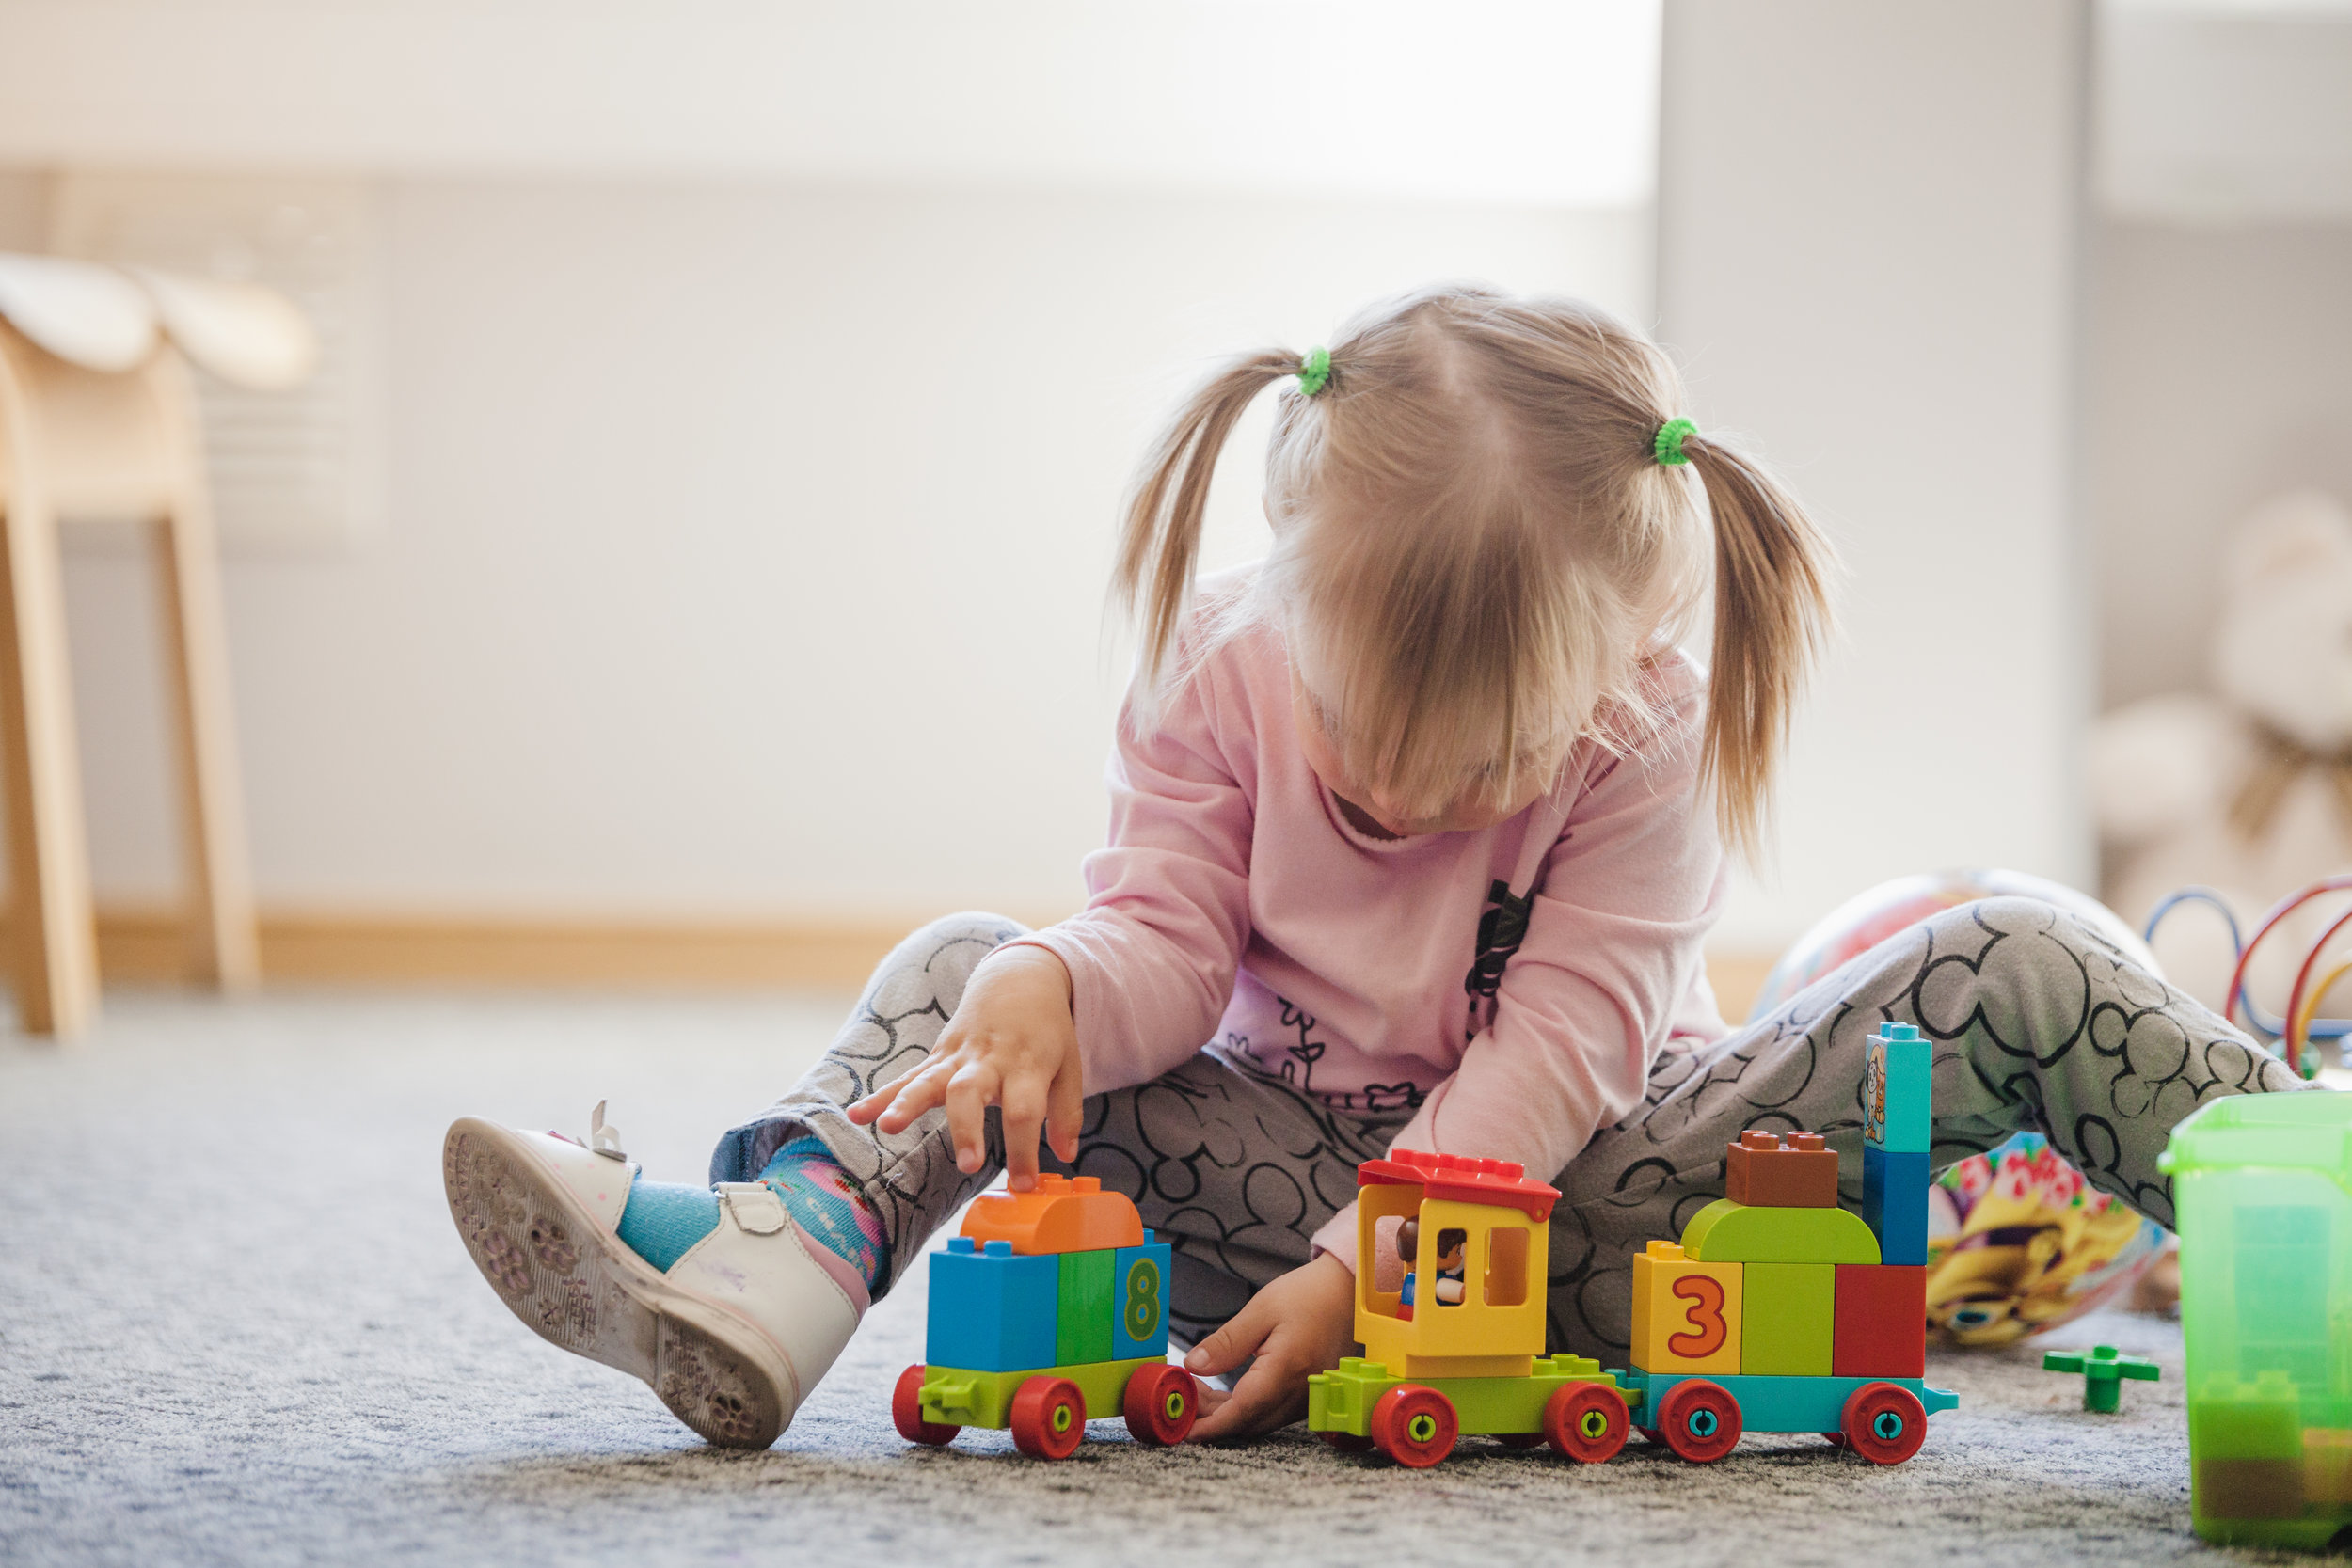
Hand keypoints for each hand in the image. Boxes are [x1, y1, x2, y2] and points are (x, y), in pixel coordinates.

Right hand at [844, 944, 1080, 1190]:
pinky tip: (857, 1115)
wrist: (1018, 981)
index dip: (1024, 1149)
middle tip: (968, 1164)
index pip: (1024, 1110)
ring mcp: (958, 1056)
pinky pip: (907, 1076)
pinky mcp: (938, 1056)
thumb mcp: (1069, 1065)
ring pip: (930, 1078)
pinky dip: (881, 1095)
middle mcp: (989, 1060)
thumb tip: (1066, 1155)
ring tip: (888, 1127)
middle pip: (971, 1092)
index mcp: (1027, 1064)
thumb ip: (1067, 1111)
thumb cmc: (1045, 1032)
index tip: (1024, 1184)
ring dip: (907, 1103)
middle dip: (966, 1128)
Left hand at [1184, 1250, 1357, 1441]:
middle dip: (1212, 1418)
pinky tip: (1225, 1392)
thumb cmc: (1307, 1295)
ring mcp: (1307, 1398)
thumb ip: (1227, 1342)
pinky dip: (1245, 1408)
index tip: (1184, 1429)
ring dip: (1227, 1414)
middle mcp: (1300, 1393)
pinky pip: (1272, 1413)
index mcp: (1287, 1369)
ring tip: (1199, 1391)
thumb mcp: (1261, 1310)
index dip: (1211, 1425)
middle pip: (1248, 1422)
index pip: (1243, 1411)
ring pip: (1259, 1421)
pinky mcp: (1308, 1397)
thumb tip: (1193, 1366)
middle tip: (1183, 1398)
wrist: (1348, 1292)